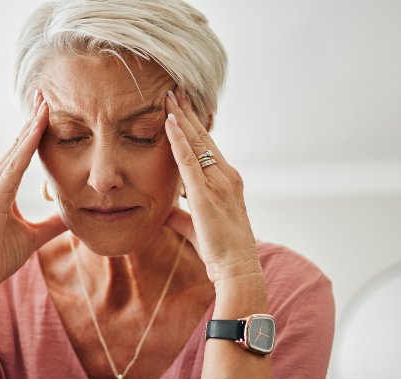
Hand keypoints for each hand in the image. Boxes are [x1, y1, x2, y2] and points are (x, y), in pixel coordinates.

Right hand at [0, 93, 65, 299]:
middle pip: (17, 144)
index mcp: (1, 187)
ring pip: (16, 151)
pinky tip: (37, 132)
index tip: (47, 108)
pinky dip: (26, 148)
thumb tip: (74, 217)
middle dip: (32, 119)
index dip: (35, 130)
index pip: (21, 152)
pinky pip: (14, 168)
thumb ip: (53, 224)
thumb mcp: (34, 236)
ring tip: (46, 104)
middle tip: (47, 93)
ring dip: (31, 127)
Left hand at [162, 88, 260, 284]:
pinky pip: (188, 159)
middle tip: (175, 88)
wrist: (237, 268)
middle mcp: (226, 175)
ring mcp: (218, 182)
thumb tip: (163, 212)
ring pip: (197, 141)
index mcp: (227, 181)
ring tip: (169, 94)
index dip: (194, 125)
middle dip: (188, 111)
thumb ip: (181, 216)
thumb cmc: (221, 252)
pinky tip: (169, 121)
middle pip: (204, 136)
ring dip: (182, 116)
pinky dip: (178, 138)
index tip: (182, 106)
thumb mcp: (196, 228)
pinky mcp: (205, 193)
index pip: (207, 146)